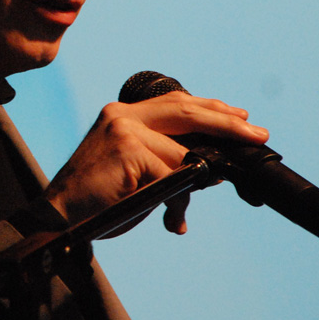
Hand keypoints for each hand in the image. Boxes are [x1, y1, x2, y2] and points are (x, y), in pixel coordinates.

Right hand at [42, 91, 268, 234]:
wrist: (60, 218)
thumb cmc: (98, 200)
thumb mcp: (136, 171)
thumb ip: (166, 159)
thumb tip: (213, 167)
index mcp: (123, 114)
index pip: (176, 101)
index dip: (210, 107)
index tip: (240, 116)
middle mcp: (123, 114)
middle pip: (187, 110)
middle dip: (227, 123)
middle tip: (258, 135)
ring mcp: (125, 129)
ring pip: (182, 154)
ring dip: (189, 188)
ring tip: (177, 212)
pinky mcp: (129, 149)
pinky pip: (172, 175)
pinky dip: (177, 202)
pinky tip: (171, 218)